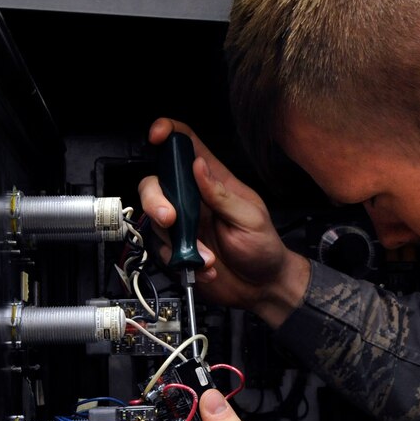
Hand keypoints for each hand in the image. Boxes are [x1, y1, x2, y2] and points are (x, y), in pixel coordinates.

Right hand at [138, 118, 309, 326]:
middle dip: (156, 199)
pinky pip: (163, 249)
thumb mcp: (250, 218)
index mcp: (215, 182)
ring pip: (155, 217)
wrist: (263, 286)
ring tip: (206, 255)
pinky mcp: (178, 249)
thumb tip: (199, 166)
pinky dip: (182, 260)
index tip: (158, 135)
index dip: (169, 134)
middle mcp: (195, 200)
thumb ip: (221, 194)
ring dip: (177, 240)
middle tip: (171, 218)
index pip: (188, 146)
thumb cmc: (264, 249)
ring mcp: (185, 224)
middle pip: (157, 182)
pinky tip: (205, 266)